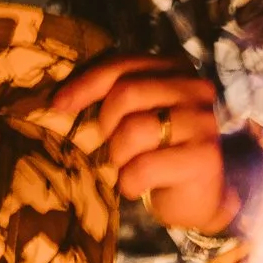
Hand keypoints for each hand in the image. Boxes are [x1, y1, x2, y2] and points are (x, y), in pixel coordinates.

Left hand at [39, 55, 236, 235]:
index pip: (122, 65)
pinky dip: (130, 182)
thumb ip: (113, 96)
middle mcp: (194, 88)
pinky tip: (137, 187)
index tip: (58, 105)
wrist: (201, 197)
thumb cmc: (158, 152)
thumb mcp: (137, 114)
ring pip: (133, 130)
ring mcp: (202, 122)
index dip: (85, 84)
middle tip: (110, 148)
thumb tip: (60, 99)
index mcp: (176, 68)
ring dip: (118, 157)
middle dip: (106, 125)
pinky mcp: (204, 157)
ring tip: (127, 168)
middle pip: (126, 94)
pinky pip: (144, 167)